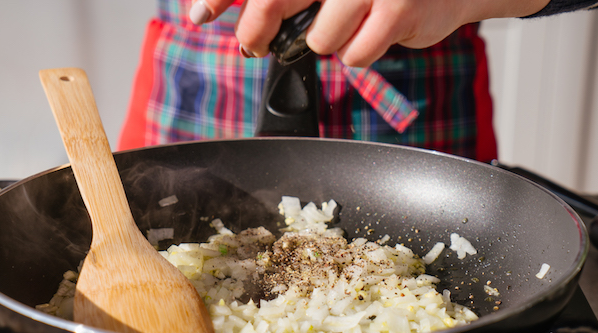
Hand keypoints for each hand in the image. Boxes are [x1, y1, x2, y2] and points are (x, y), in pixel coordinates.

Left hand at [189, 0, 549, 67]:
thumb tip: (248, 19)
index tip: (200, 13)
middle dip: (255, 28)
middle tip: (249, 43)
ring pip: (319, 40)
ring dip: (328, 42)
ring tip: (348, 26)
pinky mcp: (397, 10)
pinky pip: (355, 56)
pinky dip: (360, 53)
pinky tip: (374, 33)